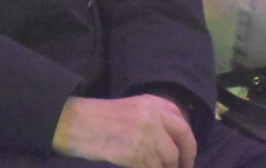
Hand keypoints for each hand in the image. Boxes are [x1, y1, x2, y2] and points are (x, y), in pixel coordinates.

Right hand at [52, 94, 195, 167]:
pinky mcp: (136, 155)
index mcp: (151, 103)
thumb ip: (153, 118)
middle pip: (180, 144)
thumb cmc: (99, 116)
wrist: (76, 123)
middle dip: (183, 160)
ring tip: (156, 167)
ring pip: (168, 161)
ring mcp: (145, 137)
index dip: (188, 142)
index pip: (182, 123)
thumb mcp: (130, 107)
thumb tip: (173, 143)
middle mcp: (153, 118)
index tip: (188, 155)